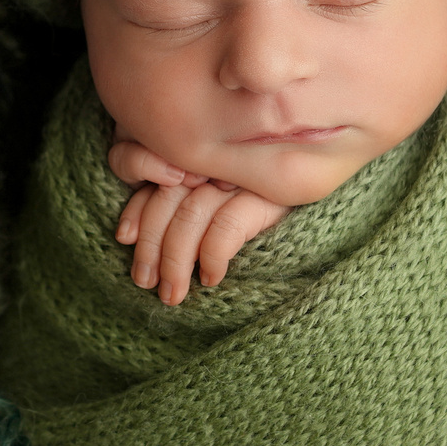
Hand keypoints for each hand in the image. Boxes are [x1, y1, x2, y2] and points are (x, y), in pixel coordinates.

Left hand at [107, 138, 288, 305]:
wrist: (320, 194)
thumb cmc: (257, 203)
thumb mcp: (211, 198)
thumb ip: (170, 201)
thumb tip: (125, 235)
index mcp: (193, 151)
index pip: (146, 166)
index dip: (134, 205)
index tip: (125, 238)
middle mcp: (213, 157)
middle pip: (164, 197)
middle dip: (151, 245)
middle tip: (146, 282)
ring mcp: (240, 173)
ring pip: (189, 215)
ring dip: (175, 262)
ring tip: (173, 294)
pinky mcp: (267, 195)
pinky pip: (224, 227)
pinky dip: (211, 257)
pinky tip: (210, 278)